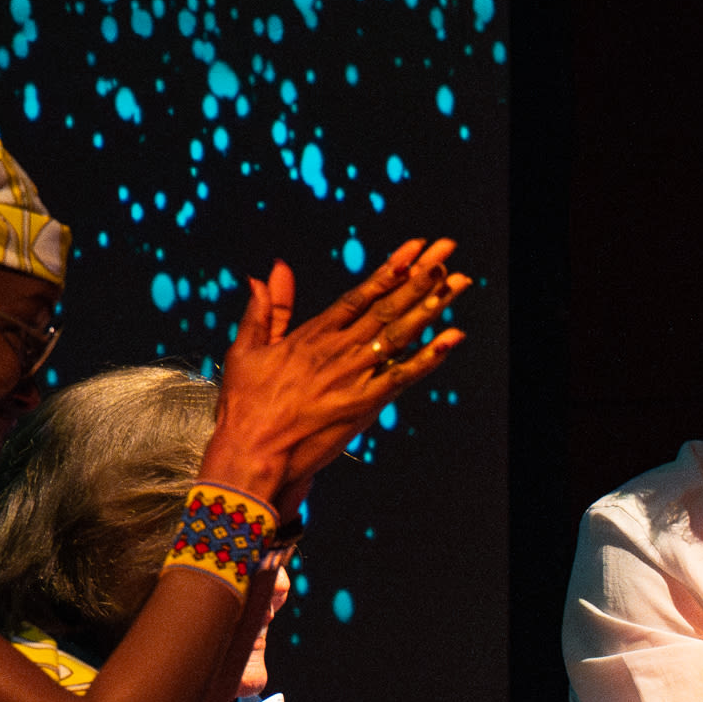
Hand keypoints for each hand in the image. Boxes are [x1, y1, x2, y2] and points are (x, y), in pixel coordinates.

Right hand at [203, 237, 471, 505]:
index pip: (359, 295)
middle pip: (387, 307)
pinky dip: (429, 357)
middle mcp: (338, 350)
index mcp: (312, 335)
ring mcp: (353, 376)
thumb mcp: (246, 350)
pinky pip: (403, 376)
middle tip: (446, 252)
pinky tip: (452, 338)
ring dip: (431, 306)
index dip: (389, 271)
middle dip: (420, 278)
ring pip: (400, 334)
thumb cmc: (245, 405)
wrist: (251, 452)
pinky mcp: (364, 404)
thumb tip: (268, 272)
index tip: (413, 250)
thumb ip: (265, 311)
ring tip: (457, 282)